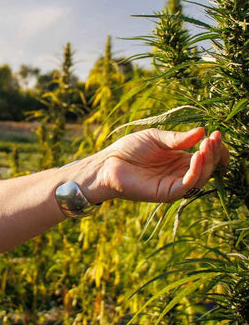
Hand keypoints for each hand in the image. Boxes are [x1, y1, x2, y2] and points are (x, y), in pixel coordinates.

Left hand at [98, 127, 229, 203]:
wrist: (108, 163)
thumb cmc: (129, 149)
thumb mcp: (156, 138)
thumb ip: (178, 138)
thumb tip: (203, 131)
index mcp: (180, 160)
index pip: (207, 157)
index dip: (215, 148)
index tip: (217, 134)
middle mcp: (180, 173)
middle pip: (208, 167)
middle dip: (214, 152)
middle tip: (214, 138)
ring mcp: (174, 184)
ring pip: (201, 177)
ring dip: (208, 161)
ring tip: (206, 145)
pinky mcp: (166, 193)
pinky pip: (187, 186)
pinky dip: (195, 172)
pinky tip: (196, 156)